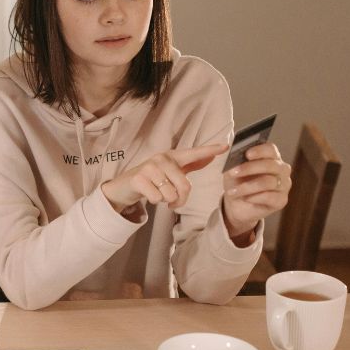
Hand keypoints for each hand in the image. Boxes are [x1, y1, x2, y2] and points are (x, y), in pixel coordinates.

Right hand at [100, 143, 227, 214]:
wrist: (124, 186)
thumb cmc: (151, 179)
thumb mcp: (171, 171)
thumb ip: (191, 164)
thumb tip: (211, 157)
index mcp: (172, 157)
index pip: (194, 153)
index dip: (209, 150)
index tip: (225, 146)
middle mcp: (162, 159)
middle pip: (185, 186)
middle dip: (180, 200)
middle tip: (172, 202)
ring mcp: (149, 167)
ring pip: (170, 194)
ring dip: (165, 200)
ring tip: (157, 193)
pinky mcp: (139, 178)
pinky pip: (157, 198)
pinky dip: (154, 201)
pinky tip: (148, 194)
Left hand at [222, 142, 290, 240]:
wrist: (237, 204)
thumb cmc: (237, 182)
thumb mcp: (233, 169)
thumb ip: (235, 159)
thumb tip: (232, 152)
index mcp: (271, 157)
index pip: (271, 149)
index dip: (259, 151)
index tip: (247, 154)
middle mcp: (281, 169)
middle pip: (270, 165)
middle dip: (249, 168)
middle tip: (233, 173)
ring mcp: (284, 185)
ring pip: (268, 182)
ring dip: (247, 186)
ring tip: (233, 191)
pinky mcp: (282, 200)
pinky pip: (270, 196)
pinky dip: (255, 197)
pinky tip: (246, 198)